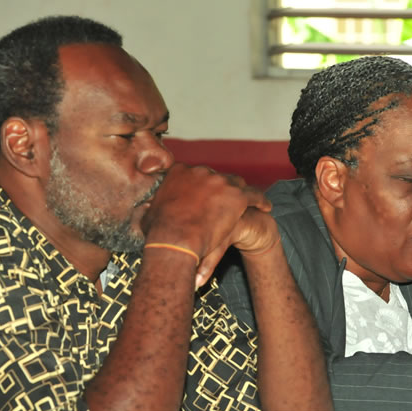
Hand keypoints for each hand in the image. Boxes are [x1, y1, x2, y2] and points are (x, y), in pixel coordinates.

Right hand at [140, 164, 269, 275]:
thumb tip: (145, 210)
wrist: (176, 239)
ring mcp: (220, 181)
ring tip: (249, 202)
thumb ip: (150, 208)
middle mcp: (201, 171)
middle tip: (226, 201)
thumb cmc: (159, 232)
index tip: (204, 194)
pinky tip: (266, 207)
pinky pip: (253, 196)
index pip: (195, 174)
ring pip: (236, 184)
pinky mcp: (237, 195)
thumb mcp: (148, 216)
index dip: (201, 185)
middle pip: (216, 177)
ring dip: (241, 193)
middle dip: (221, 188)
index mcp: (179, 172)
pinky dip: (260, 201)